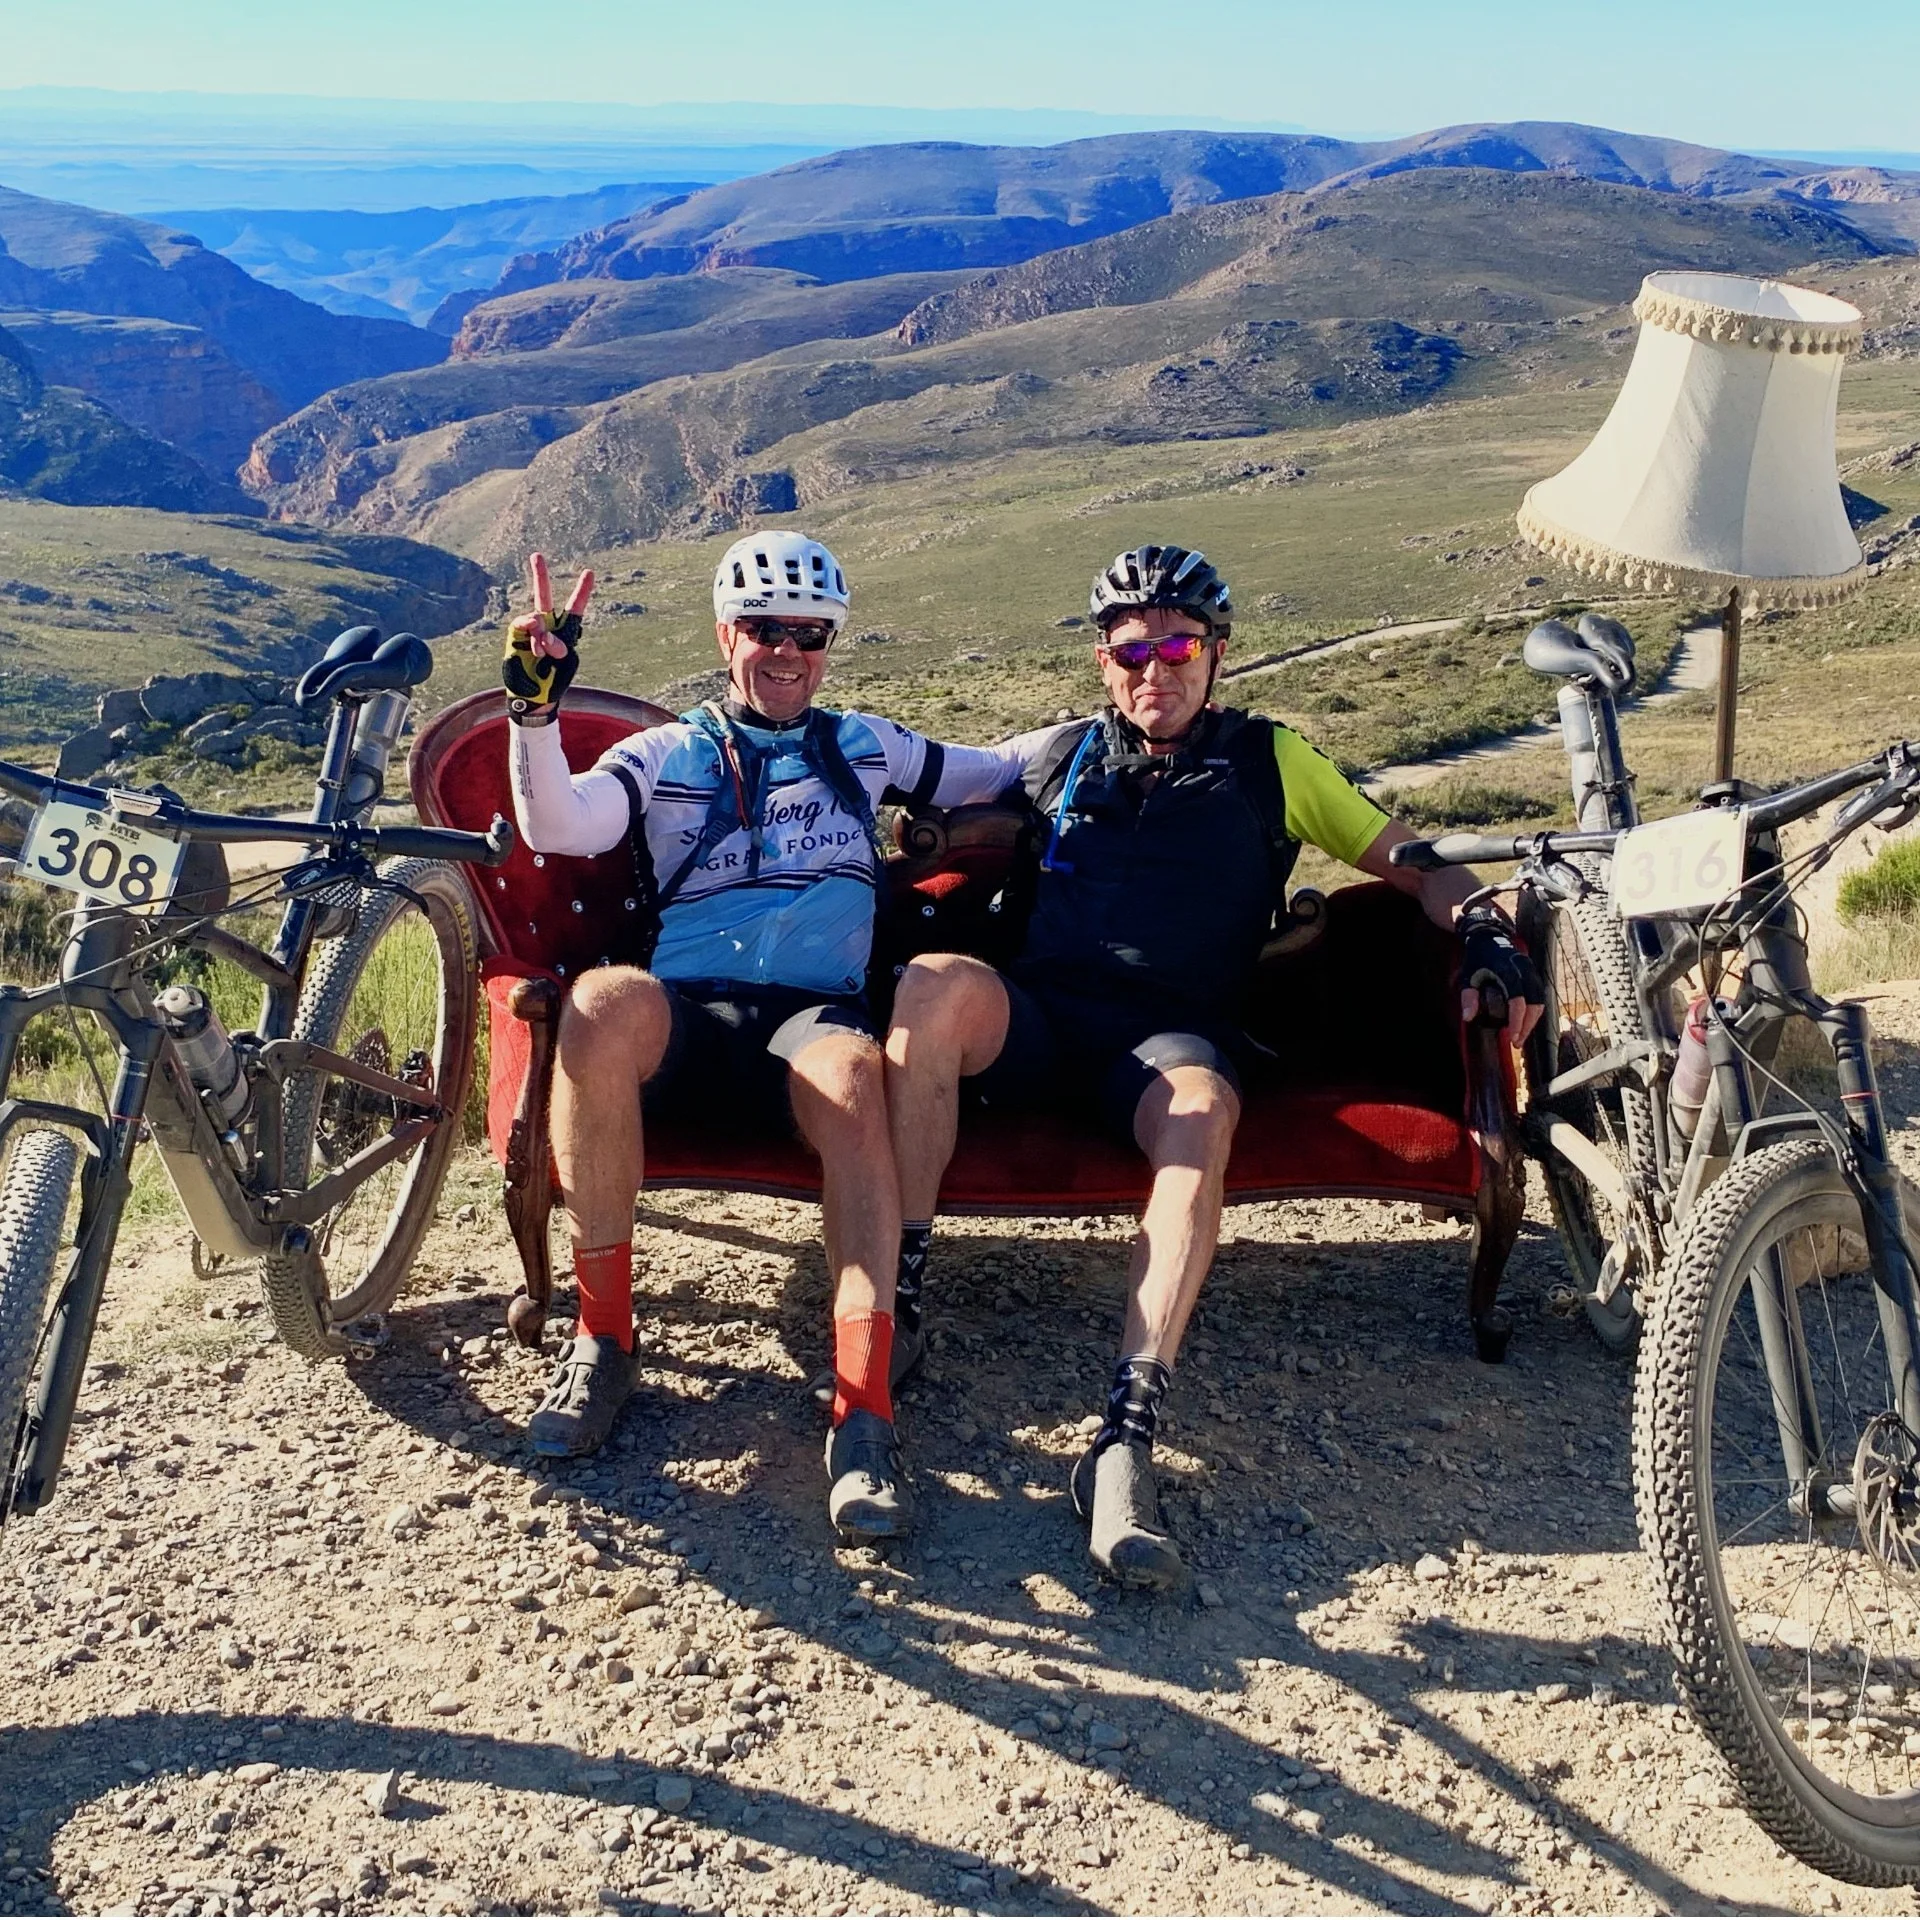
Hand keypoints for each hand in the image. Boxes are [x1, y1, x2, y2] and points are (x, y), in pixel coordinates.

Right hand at [502, 551, 593, 723]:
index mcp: (565, 631)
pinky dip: (530, 631)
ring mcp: (530, 630)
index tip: (589, 572)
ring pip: (537, 619)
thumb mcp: (564, 663)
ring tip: (542, 654)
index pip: (574, 608)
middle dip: (539, 576)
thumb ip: (557, 643)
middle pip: (543, 596)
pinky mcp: (515, 637)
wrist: (534, 696)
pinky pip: (522, 625)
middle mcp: (547, 626)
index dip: (582, 591)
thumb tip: (540, 628)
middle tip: (536, 555)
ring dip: (541, 636)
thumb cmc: (553, 680)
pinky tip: (534, 642)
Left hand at [1458, 909, 1543, 1049]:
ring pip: (1540, 1001)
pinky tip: (1525, 1022)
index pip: (1518, 1001)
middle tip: (1516, 1042)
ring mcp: (1531, 972)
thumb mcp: (1468, 976)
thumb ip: (1469, 997)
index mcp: (1509, 972)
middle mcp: (1524, 971)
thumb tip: (1468, 1017)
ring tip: (1521, 1036)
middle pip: (1534, 1004)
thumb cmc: (1478, 956)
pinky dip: (1534, 1011)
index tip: (1513, 1037)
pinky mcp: (1533, 974)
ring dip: (1533, 1020)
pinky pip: (1539, 996)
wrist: (1488, 935)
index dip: (1517, 1021)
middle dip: (1527, 1026)